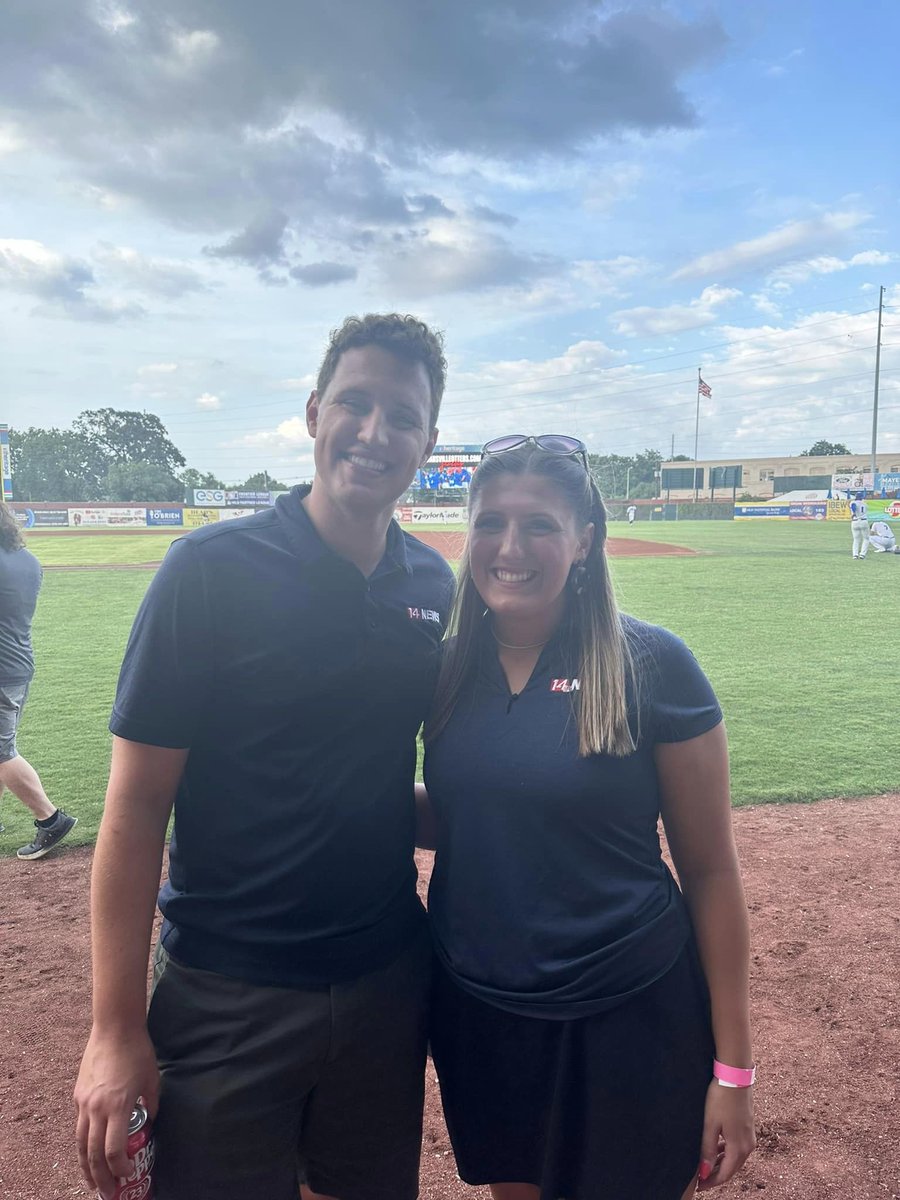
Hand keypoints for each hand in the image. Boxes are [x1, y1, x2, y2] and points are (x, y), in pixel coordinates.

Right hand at [74, 1025, 159, 1199]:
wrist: (115, 1027)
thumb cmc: (138, 1051)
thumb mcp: (152, 1079)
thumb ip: (151, 1103)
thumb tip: (150, 1119)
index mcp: (118, 1106)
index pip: (113, 1150)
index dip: (119, 1168)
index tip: (128, 1173)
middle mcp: (97, 1108)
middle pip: (93, 1154)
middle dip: (101, 1177)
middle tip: (109, 1192)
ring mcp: (84, 1102)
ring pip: (80, 1144)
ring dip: (86, 1166)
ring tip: (92, 1182)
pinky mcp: (78, 1095)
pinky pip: (78, 1126)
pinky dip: (82, 1144)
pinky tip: (88, 1152)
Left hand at [696, 1080, 755, 1189]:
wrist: (735, 1075)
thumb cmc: (721, 1098)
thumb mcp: (710, 1125)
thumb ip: (707, 1149)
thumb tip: (705, 1172)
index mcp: (739, 1147)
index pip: (725, 1174)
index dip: (712, 1182)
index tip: (699, 1186)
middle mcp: (748, 1145)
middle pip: (732, 1168)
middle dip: (717, 1176)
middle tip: (700, 1180)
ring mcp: (750, 1136)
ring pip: (735, 1158)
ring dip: (722, 1164)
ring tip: (706, 1167)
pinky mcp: (748, 1127)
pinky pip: (737, 1147)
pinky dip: (727, 1152)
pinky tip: (716, 1150)